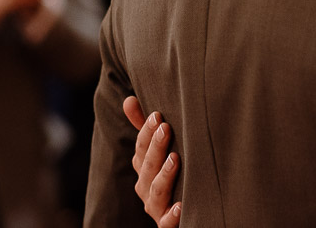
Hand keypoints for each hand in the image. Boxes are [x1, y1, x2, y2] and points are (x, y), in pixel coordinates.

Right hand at [124, 96, 181, 226]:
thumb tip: (128, 99)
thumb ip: (146, 128)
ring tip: (175, 158)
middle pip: (147, 168)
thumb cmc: (175, 174)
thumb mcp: (161, 150)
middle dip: (155, 147)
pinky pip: (167, 223)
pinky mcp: (168, 224)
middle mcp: (147, 189)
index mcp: (145, 169)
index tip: (157, 115)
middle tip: (166, 127)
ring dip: (164, 176)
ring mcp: (157, 208)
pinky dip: (172, 216)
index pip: (140, 149)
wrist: (186, 210)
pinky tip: (180, 206)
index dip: (146, 132)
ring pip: (155, 193)